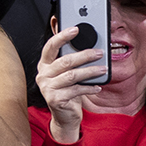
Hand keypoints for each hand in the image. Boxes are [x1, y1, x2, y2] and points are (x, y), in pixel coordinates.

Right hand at [37, 27, 104, 142]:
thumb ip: (71, 60)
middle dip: (85, 55)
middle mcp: (42, 75)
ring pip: (72, 75)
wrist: (65, 116)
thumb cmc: (68, 91)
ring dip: (90, 71)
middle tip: (99, 53)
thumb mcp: (67, 74)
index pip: (50, 46)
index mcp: (44, 65)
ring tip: (103, 69)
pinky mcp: (54, 99)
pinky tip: (98, 86)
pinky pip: (76, 90)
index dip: (61, 36)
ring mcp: (47, 87)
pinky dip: (89, 88)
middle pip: (65, 61)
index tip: (75, 29)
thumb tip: (87, 45)